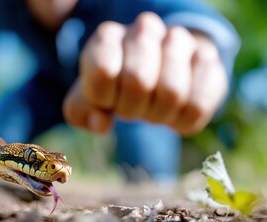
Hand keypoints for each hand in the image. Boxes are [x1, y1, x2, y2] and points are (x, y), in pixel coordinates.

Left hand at [63, 12, 227, 135]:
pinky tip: (174, 110)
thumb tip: (102, 123)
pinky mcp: (209, 59)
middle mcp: (144, 29)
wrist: (154, 70)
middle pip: (139, 82)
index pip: (104, 72)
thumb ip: (81, 111)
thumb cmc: (114, 87)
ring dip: (157, 114)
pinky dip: (181, 120)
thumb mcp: (88, 99)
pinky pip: (198, 104)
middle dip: (131, 108)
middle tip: (131, 107)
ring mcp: (180, 40)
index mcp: (107, 36)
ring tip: (152, 106)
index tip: (106, 99)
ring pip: (172, 92)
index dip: (103, 99)